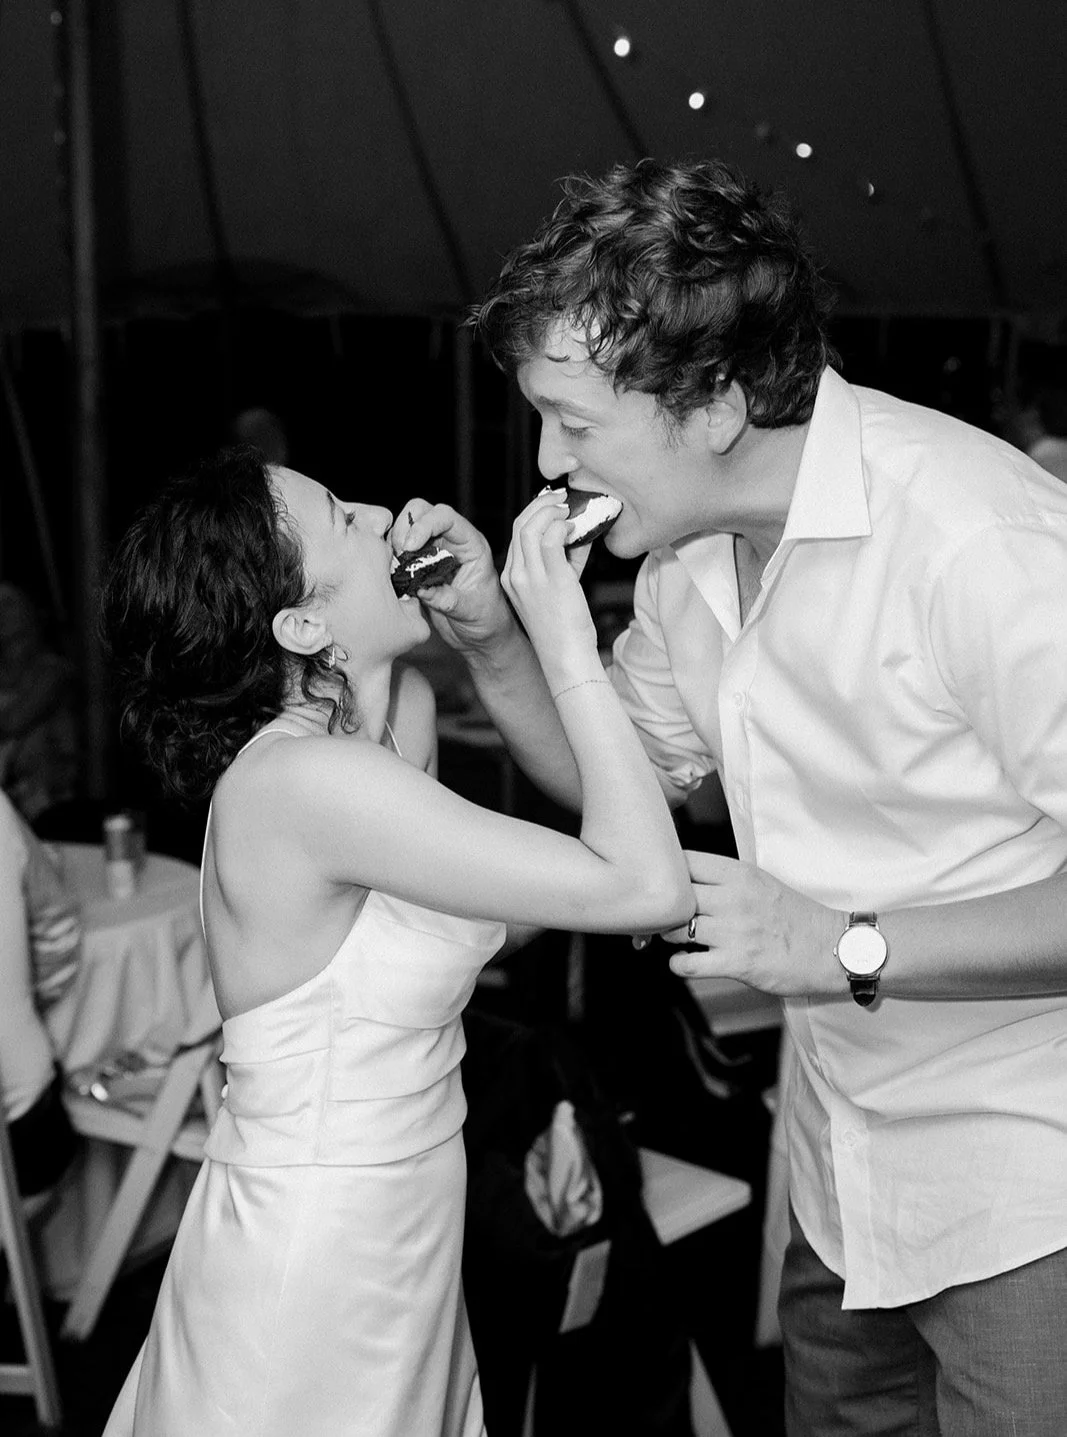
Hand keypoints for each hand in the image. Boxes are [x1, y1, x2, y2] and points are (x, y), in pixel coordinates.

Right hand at [391, 499, 513, 653]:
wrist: (480, 637)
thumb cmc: (487, 620)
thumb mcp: (472, 611)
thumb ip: (448, 599)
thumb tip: (422, 588)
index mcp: (471, 544)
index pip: (446, 517)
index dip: (425, 525)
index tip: (409, 545)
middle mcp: (451, 542)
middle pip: (422, 512)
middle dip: (405, 527)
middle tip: (399, 555)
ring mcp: (433, 552)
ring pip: (406, 529)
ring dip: (395, 543)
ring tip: (395, 568)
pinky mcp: (417, 566)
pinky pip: (398, 551)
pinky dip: (390, 558)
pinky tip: (393, 575)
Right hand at [500, 492, 598, 681]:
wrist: (566, 657)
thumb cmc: (565, 628)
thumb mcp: (558, 590)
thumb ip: (565, 560)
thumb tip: (580, 533)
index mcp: (511, 578)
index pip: (516, 535)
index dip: (533, 513)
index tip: (551, 505)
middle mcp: (515, 575)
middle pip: (519, 524)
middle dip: (540, 504)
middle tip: (561, 497)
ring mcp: (531, 577)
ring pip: (531, 526)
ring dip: (551, 510)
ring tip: (569, 507)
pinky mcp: (553, 579)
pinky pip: (552, 538)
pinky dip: (563, 525)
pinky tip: (575, 527)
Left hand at [659, 851, 843, 997]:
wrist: (833, 949)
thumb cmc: (796, 917)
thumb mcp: (761, 883)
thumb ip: (726, 880)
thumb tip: (687, 880)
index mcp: (739, 874)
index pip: (685, 861)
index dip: (665, 872)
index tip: (660, 882)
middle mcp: (733, 899)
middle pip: (674, 895)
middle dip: (660, 906)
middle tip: (658, 915)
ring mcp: (734, 932)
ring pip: (676, 929)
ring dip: (667, 935)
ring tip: (673, 938)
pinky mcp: (738, 963)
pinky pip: (690, 964)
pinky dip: (679, 965)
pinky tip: (683, 962)